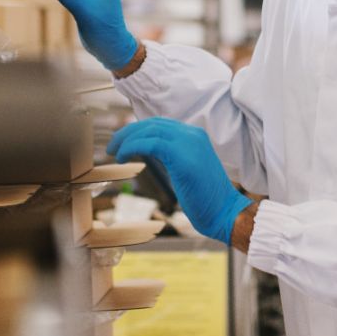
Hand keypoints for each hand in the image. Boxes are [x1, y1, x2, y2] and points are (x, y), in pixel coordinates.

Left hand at [107, 118, 252, 244]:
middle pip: (152, 123)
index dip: (138, 130)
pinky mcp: (181, 155)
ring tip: (114, 152)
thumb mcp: (186, 170)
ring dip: (126, 139)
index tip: (122, 143)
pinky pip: (150, 143)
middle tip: (112, 146)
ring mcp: (188, 142)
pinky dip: (131, 147)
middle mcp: (192, 134)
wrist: (224, 212)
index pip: (161, 124)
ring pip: (149, 130)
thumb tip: (149, 154)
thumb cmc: (206, 199)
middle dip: (128, 132)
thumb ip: (171, 158)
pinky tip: (122, 158)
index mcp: (195, 136)